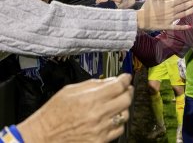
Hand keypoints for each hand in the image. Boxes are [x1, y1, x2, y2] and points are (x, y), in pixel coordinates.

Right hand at [17, 74, 133, 142]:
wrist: (42, 136)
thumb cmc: (53, 113)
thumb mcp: (71, 90)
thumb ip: (94, 84)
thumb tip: (111, 80)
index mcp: (90, 99)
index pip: (118, 85)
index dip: (125, 79)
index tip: (126, 77)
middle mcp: (98, 114)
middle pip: (126, 99)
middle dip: (128, 91)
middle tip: (125, 89)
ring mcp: (100, 129)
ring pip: (125, 115)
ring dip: (123, 107)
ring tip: (115, 104)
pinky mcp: (100, 141)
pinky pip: (119, 129)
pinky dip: (118, 122)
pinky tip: (110, 118)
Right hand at [136, 0, 192, 30]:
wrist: (140, 20)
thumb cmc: (146, 7)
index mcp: (168, 4)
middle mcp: (171, 12)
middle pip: (185, 6)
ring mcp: (170, 19)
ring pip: (183, 15)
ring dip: (191, 11)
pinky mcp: (168, 26)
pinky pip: (177, 27)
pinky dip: (184, 27)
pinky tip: (190, 26)